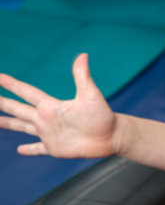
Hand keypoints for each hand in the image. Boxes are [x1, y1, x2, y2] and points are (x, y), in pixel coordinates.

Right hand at [0, 53, 116, 157]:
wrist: (112, 136)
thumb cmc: (102, 115)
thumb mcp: (90, 95)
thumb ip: (82, 76)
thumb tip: (83, 54)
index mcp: (51, 106)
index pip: (27, 92)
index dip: (12, 85)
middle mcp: (47, 118)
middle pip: (18, 109)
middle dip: (3, 103)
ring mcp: (49, 134)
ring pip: (23, 127)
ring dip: (9, 124)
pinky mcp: (55, 148)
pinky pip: (38, 148)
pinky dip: (29, 149)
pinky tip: (20, 150)